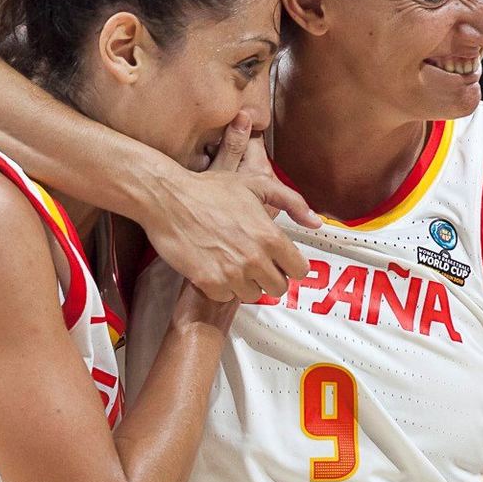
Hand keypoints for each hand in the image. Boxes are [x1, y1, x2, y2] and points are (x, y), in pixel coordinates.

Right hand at [143, 113, 318, 303]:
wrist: (167, 199)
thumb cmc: (210, 189)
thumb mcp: (255, 185)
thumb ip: (292, 202)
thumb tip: (315, 223)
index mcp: (270, 236)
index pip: (299, 270)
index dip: (290, 265)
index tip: (279, 260)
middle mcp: (255, 259)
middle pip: (278, 288)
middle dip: (269, 277)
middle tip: (253, 263)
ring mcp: (232, 274)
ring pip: (252, 295)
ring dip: (245, 283)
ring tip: (232, 263)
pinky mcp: (209, 283)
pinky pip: (226, 296)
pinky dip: (221, 286)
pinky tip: (213, 266)